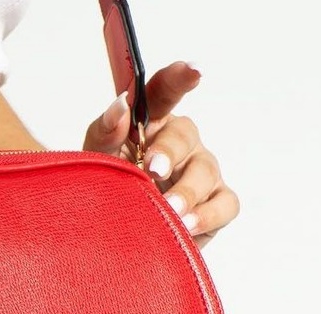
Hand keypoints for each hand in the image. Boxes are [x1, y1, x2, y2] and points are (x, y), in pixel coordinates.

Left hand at [84, 61, 239, 247]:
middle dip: (169, 151)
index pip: (165, 93)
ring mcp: (200, 172)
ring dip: (186, 191)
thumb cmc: (106, 188)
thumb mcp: (96, 159)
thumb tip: (121, 104)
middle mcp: (180, 143)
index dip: (179, 78)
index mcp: (150, 124)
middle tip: (152, 170)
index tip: (193, 70)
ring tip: (169, 209)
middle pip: (184, 135)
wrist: (111, 236)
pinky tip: (186, 225)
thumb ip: (105, 130)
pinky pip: (224, 204)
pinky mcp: (215, 204)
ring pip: (205, 171)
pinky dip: (207, 215)